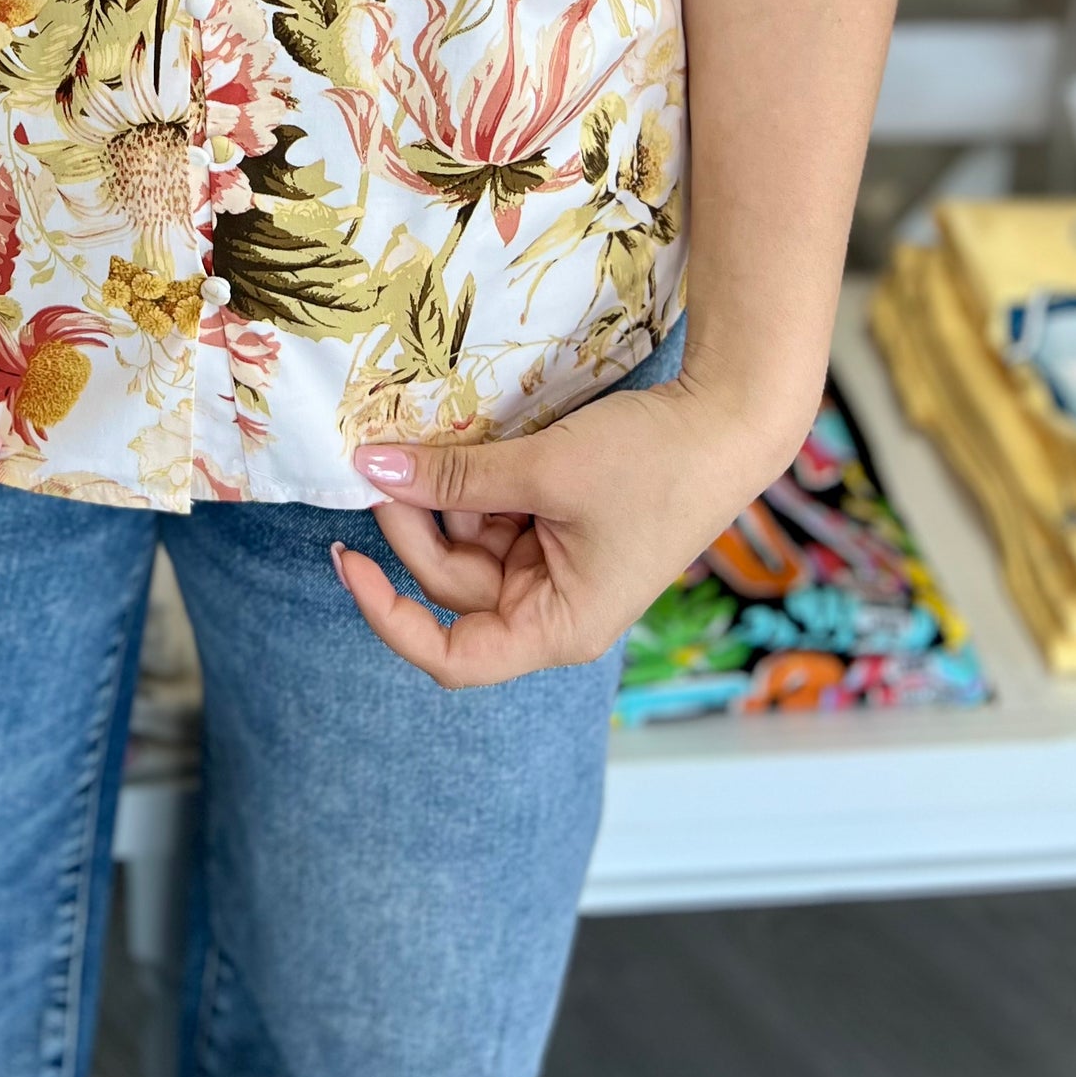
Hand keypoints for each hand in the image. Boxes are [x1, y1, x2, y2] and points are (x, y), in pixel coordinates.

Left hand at [339, 374, 803, 689]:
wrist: (727, 420)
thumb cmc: (652, 464)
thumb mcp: (544, 470)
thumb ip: (455, 478)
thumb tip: (371, 468)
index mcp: (557, 627)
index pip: (452, 656)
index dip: (390, 615)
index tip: (348, 560)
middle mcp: (552, 608)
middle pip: (453, 584)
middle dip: (415, 522)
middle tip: (381, 458)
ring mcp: (555, 566)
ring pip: (468, 543)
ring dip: (442, 495)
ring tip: (420, 438)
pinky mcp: (558, 525)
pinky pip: (494, 513)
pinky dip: (472, 482)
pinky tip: (453, 441)